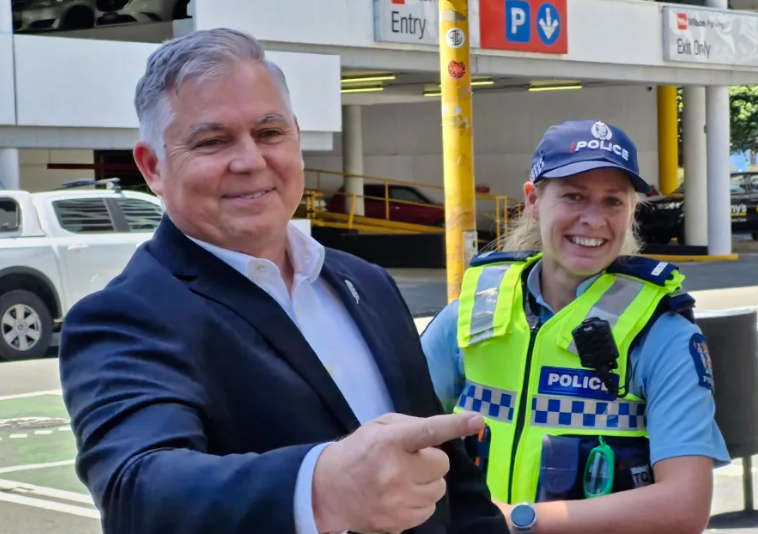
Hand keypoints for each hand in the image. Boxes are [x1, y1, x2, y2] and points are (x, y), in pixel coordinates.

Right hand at [312, 411, 484, 533]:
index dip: (455, 425)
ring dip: (427, 482)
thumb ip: (411, 426)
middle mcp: (396, 471)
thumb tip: (447, 429)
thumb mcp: (378, 427)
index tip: (477, 420)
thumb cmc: (359, 452)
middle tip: (410, 461)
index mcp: (389, 441)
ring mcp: (398, 500)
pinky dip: (420, 501)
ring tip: (404, 479)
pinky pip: (429, 509)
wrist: (327, 490)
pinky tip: (401, 496)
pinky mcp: (399, 522)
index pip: (428, 431)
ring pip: (439, 489)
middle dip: (430, 462)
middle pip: (442, 465)